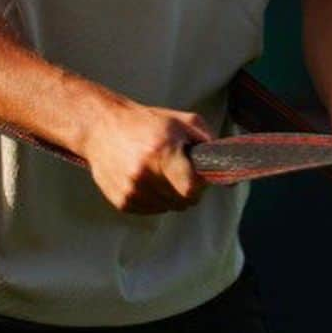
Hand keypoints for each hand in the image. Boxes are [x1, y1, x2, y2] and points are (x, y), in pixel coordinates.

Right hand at [82, 100, 213, 213]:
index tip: (197, 174)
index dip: (200, 184)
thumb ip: (209, 142)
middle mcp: (145, 174)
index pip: (192, 189)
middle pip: (183, 202)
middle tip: (179, 170)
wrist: (101, 127)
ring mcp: (131, 190)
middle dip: (188, 189)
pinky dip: (154, 198)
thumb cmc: (147, 122)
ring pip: (168, 208)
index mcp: (162, 151)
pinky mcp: (121, 201)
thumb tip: (230, 171)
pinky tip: (144, 177)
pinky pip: (151, 210)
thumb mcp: (182, 121)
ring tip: (159, 170)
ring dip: (170, 194)